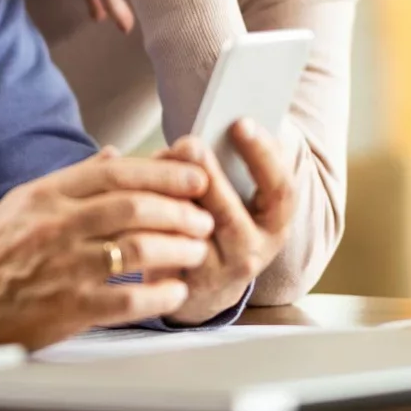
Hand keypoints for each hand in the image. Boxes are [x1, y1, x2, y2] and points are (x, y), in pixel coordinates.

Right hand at [0, 149, 216, 349]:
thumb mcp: (28, 199)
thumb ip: (76, 178)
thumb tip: (116, 155)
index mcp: (49, 194)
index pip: (116, 173)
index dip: (163, 172)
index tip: (195, 177)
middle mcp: (58, 226)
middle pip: (133, 208)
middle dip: (179, 211)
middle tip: (203, 217)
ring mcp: (64, 267)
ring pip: (136, 250)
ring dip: (177, 249)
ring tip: (196, 251)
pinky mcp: (69, 308)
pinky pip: (127, 299)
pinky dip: (159, 294)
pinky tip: (176, 290)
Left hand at [154, 121, 296, 324]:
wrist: (208, 288)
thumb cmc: (224, 222)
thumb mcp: (242, 197)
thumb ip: (232, 163)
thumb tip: (201, 130)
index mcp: (274, 223)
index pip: (280, 190)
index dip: (263, 156)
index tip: (240, 123)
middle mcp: (251, 251)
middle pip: (230, 214)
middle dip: (208, 175)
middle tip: (189, 143)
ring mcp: (216, 272)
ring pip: (191, 233)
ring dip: (170, 197)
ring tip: (154, 163)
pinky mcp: (182, 286)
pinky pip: (161, 251)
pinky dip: (144, 221)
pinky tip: (129, 194)